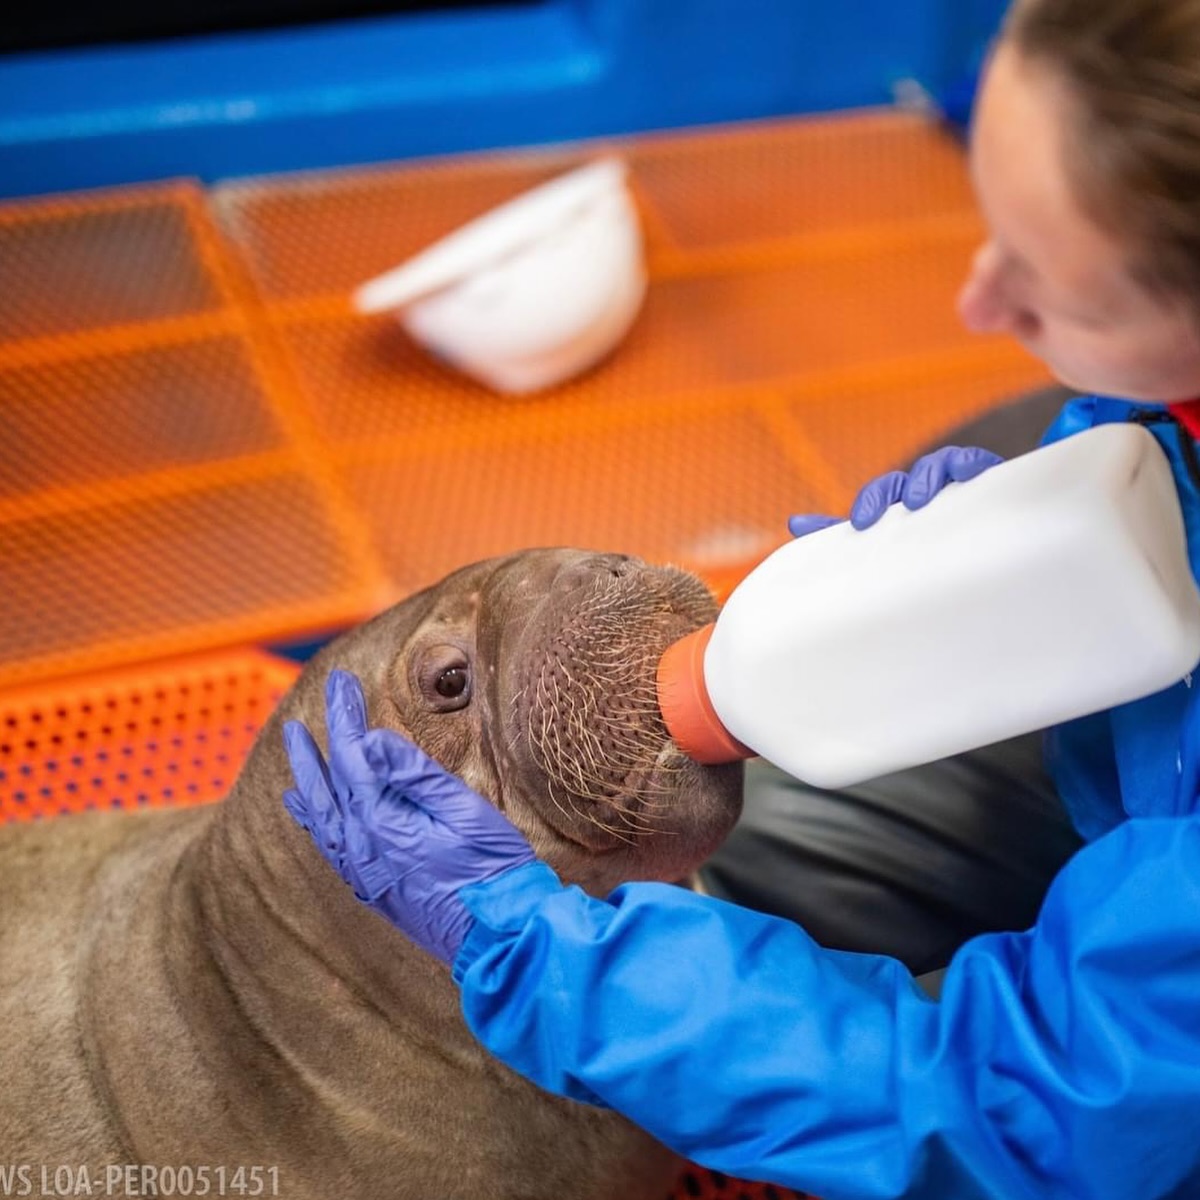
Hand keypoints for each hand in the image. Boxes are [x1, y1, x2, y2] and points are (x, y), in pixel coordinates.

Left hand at [282, 669, 536, 965]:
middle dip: (312, 749)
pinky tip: (313, 813)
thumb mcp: (463, 809)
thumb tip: (372, 740)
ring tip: (296, 756)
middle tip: (299, 721)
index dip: (345, 717)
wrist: (498, 934)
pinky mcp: (374, 888)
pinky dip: (316, 821)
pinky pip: (331, 846)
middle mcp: (361, 849)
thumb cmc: (491, 866)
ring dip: (306, 782)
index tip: (342, 682)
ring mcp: (364, 872)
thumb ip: (414, 773)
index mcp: (381, 823)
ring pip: (321, 819)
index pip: (352, 757)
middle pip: (325, 788)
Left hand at [787, 446, 1001, 536]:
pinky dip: (969, 463)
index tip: (859, 523)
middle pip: (901, 480)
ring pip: (936, 465)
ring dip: (924, 477)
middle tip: (873, 519)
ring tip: (916, 501)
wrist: (985, 539)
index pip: (879, 493)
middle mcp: (924, 485)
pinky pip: (977, 462)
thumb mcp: (884, 538)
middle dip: (885, 493)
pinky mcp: (986, 476)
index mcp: (900, 499)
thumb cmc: (927, 536)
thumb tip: (793, 524)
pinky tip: (965, 474)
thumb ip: (839, 534)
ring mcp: (954, 481)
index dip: (867, 502)